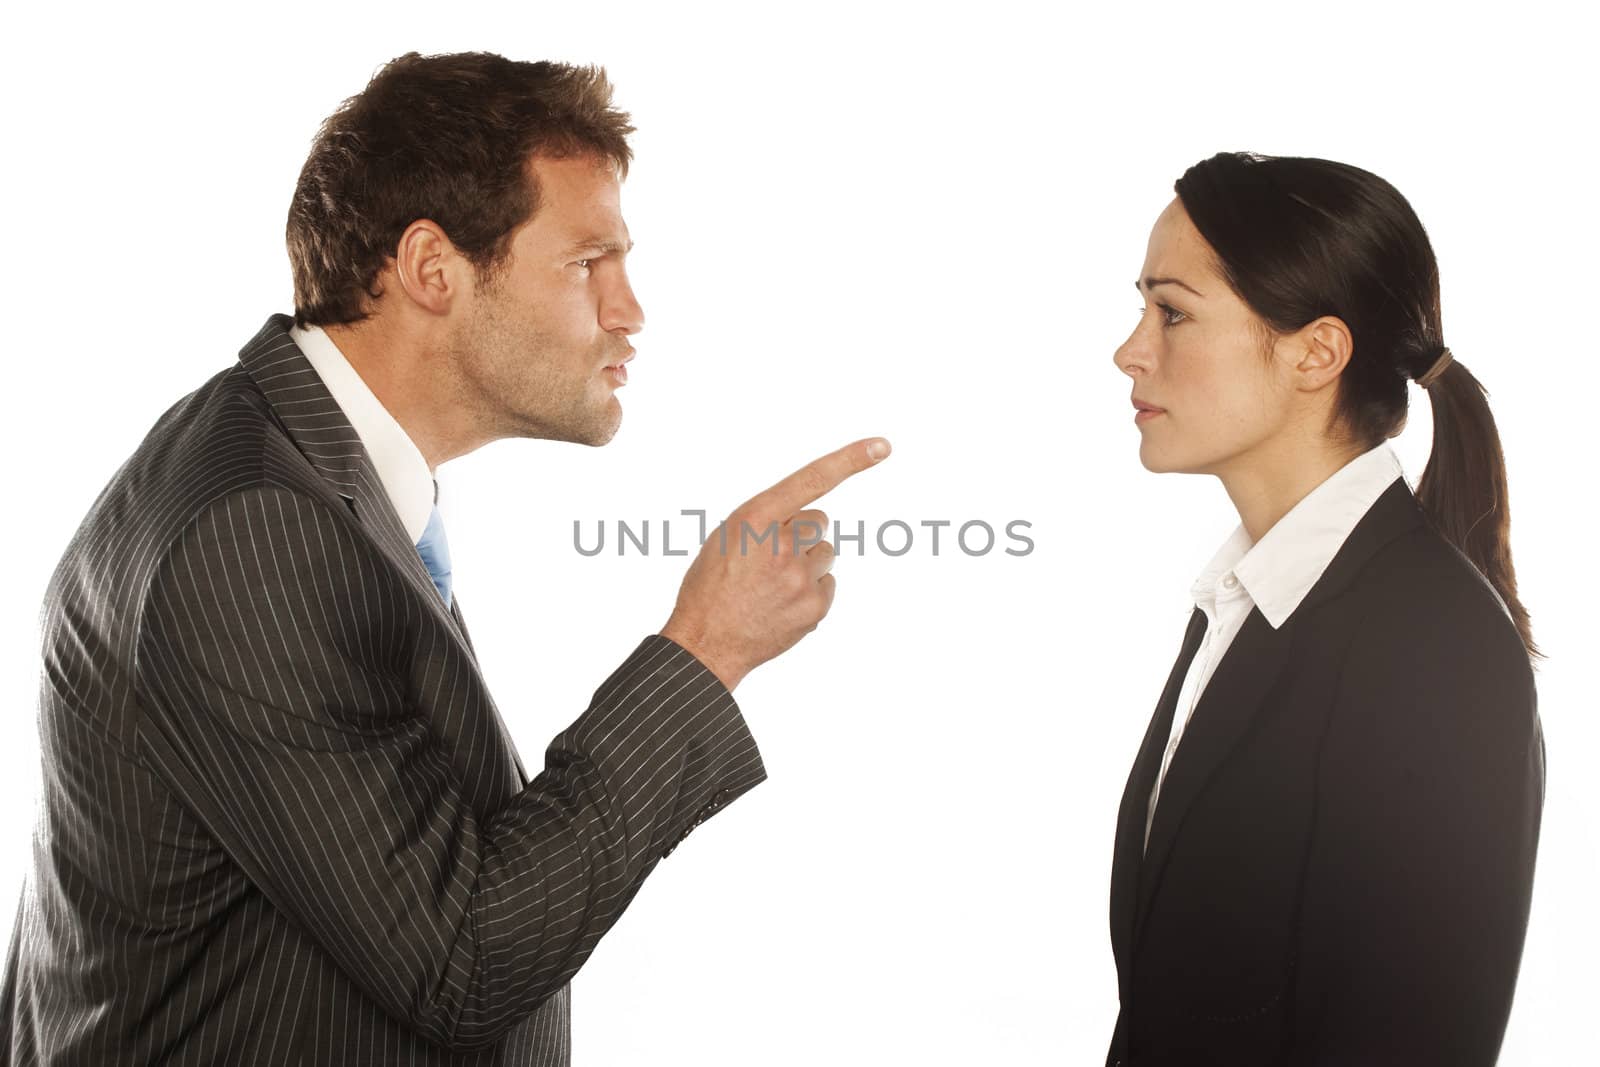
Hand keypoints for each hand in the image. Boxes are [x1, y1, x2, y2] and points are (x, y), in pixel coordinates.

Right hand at [660, 437, 890, 690]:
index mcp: (754, 519)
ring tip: (773, 586)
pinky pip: (827, 585)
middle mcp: (781, 544)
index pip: (811, 480)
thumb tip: (810, 520)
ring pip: (824, 554)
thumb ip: (767, 520)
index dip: (850, 460)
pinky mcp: (815, 607)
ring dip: (806, 565)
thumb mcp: (726, 537)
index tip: (883, 446)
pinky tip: (781, 605)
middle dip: (801, 535)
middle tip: (771, 559)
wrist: (706, 642)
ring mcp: (800, 578)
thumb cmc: (712, 586)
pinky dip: (809, 593)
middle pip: (818, 522)